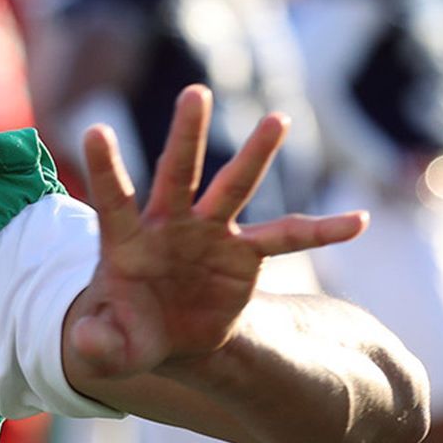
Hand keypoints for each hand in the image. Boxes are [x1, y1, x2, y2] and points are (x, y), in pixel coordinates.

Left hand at [64, 85, 365, 382]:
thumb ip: (95, 344)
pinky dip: (322, 231)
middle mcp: (169, 225)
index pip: (113, 199)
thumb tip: (85, 342)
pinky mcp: (245, 253)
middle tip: (195, 93)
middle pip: (177, 173)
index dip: (105, 168)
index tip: (94, 130)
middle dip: (186, 134)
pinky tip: (356, 223)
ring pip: (234, 187)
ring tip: (279, 119)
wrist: (170, 337)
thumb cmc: (129, 334)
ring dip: (255, 154)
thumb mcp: (107, 349)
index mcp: (126, 242)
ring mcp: (210, 233)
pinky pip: (288, 237)